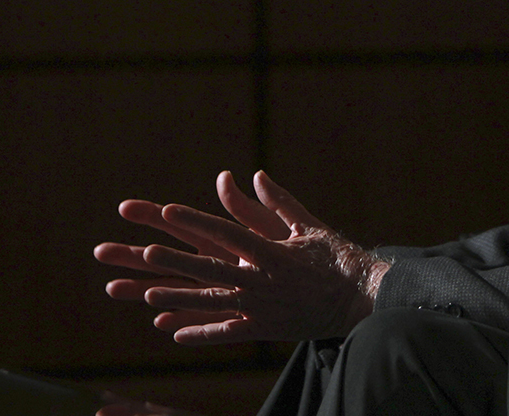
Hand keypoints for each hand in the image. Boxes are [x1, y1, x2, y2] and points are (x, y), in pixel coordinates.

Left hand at [95, 171, 390, 344]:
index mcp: (272, 251)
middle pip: (212, 269)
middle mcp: (262, 280)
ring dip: (180, 299)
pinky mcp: (265, 329)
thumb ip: (277, 202)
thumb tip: (256, 175)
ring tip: (148, 296)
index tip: (169, 211)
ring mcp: (262, 307)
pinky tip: (173, 333)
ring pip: (213, 303)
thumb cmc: (337, 259)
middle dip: (178, 262)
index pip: (226, 232)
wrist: (361, 299)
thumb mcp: (308, 226)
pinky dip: (200, 333)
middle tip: (147, 253)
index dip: (196, 221)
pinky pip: (227, 333)